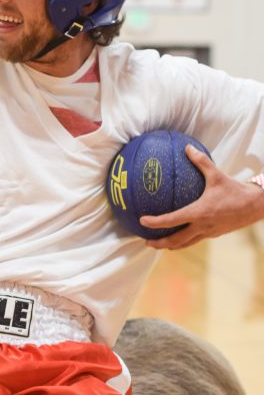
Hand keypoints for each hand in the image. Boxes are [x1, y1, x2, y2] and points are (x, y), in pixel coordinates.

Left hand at [141, 145, 263, 249]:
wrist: (256, 206)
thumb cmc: (235, 190)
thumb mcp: (217, 175)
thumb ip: (201, 162)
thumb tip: (188, 148)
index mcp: (199, 212)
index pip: (172, 220)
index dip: (155, 222)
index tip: (142, 222)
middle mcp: (202, 226)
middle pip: (176, 240)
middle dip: (159, 244)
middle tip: (146, 242)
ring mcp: (208, 232)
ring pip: (185, 244)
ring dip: (171, 246)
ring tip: (159, 245)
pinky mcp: (214, 234)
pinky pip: (195, 240)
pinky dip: (184, 241)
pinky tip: (180, 235)